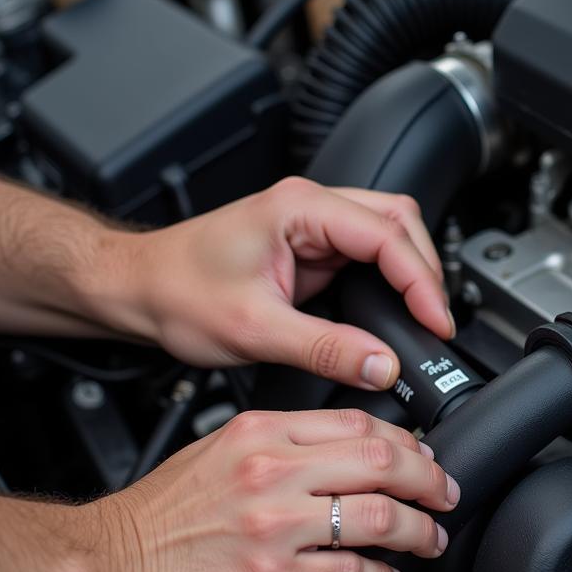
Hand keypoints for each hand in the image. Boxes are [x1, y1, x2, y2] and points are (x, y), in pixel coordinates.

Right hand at [81, 409, 458, 571]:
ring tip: (430, 538)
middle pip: (382, 460)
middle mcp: (274, 471)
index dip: (405, 439)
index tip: (421, 455)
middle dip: (428, 478)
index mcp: (264, 432)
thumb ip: (283, 443)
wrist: (109, 566)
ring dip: (419, 530)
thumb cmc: (161, 514)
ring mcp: (276, 524)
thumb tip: (344, 450)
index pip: (359, 423)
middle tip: (444, 493)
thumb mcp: (221, 449)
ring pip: (380, 516)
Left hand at [107, 178, 453, 389]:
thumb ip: (326, 348)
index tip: (435, 321)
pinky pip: (368, 253)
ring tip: (423, 316)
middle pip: (399, 220)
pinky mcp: (310, 246)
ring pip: (389, 232)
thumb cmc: (175, 292)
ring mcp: (312, 224)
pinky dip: (391, 278)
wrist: (136, 289)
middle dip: (426, 269)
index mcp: (300, 209)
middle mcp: (311, 207)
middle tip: (435, 320)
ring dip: (412, 270)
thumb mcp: (254, 329)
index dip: (421, 280)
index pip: (387, 234)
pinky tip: (394, 308)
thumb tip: (382, 364)